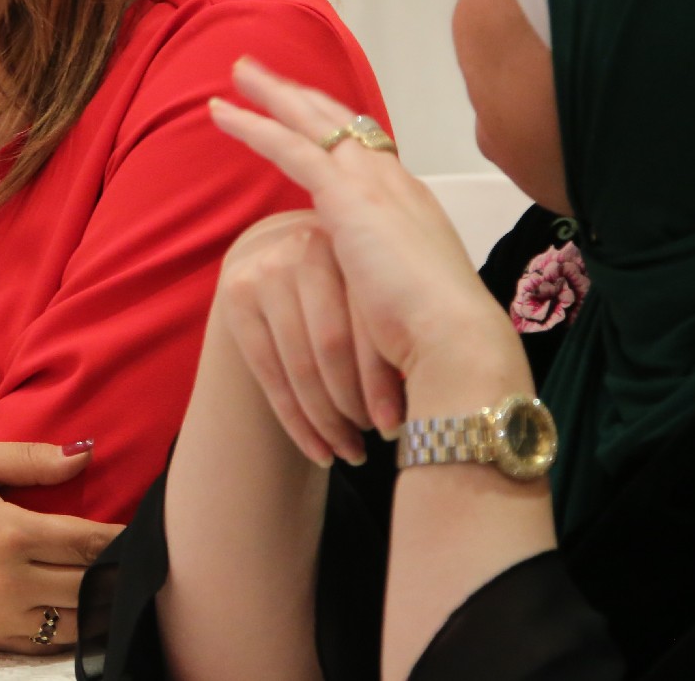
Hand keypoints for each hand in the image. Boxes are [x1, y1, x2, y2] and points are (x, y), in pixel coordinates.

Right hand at [0, 440, 121, 652]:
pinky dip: (63, 629)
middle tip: (142, 559)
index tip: (146, 530)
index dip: (123, 539)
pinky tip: (72, 607)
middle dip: (118, 574)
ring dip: (96, 606)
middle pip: (90, 589)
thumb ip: (30, 460)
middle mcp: (6, 582)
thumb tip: (84, 456)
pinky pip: (38, 643)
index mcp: (8, 532)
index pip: (90, 544)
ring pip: (72, 625)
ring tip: (112, 584)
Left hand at [209, 60, 521, 426]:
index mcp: (411, 201)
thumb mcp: (408, 292)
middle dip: (298, 94)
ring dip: (272, 95)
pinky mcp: (347, 196)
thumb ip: (386, 274)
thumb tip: (371, 287)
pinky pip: (291, 147)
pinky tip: (227, 116)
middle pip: (339, 120)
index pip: (366, 148)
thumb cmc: (433, 335)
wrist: (454, 342)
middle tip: (260, 72)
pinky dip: (256, 128)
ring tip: (238, 72)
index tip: (305, 109)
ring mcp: (373, 183)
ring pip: (313, 121)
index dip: (333, 125)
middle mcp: (395, 181)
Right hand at [213, 208, 396, 466]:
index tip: (399, 424)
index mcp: (358, 242)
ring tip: (353, 452)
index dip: (383, 381)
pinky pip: (268, 371)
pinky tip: (319, 451)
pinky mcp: (238, 297)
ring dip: (328, 421)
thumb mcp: (379, 275)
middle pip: (332, 346)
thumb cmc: (355, 287)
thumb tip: (457, 363)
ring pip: (299, 363)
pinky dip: (297, 422)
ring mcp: (266, 269)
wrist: (286, 264)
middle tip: (380, 438)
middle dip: (357, 402)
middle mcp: (307, 246)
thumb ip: (402, 293)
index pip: (370, 324)